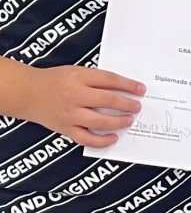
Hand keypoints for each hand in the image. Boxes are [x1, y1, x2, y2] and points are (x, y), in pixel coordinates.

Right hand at [21, 66, 145, 147]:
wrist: (27, 93)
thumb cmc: (55, 80)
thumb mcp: (77, 71)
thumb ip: (97, 79)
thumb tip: (124, 88)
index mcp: (79, 78)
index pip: (110, 80)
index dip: (128, 85)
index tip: (142, 89)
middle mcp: (75, 96)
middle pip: (108, 101)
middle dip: (127, 104)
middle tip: (138, 106)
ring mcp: (70, 115)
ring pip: (99, 121)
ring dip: (118, 122)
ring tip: (129, 120)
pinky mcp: (65, 129)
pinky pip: (86, 138)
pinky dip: (101, 141)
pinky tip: (113, 138)